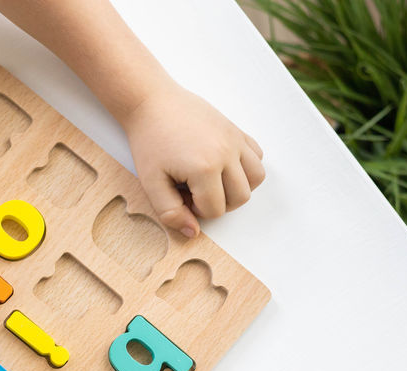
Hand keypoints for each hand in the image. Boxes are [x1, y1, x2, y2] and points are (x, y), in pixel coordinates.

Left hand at [121, 82, 264, 236]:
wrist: (152, 102)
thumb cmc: (149, 141)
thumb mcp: (151, 183)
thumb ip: (170, 212)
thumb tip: (192, 232)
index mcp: (204, 168)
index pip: (215, 211)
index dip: (195, 211)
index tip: (179, 195)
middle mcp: (226, 153)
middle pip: (240, 198)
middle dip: (218, 203)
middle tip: (193, 191)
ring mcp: (235, 140)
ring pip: (256, 179)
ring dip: (237, 188)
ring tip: (212, 182)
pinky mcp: (237, 130)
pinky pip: (257, 156)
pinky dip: (246, 167)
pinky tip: (222, 166)